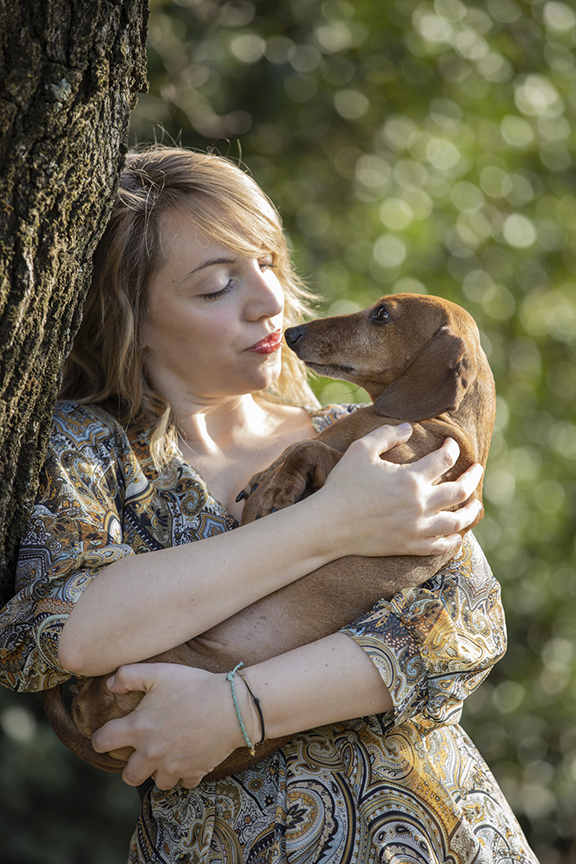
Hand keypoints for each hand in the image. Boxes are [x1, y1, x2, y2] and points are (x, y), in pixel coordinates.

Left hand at [91, 663, 253, 789]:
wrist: (232, 705)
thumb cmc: (194, 685)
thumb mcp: (159, 672)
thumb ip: (128, 675)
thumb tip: (110, 684)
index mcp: (138, 728)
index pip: (103, 742)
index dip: (100, 738)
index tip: (107, 735)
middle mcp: (151, 753)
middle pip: (128, 775)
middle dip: (130, 764)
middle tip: (141, 750)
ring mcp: (173, 766)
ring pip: (156, 782)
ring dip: (158, 771)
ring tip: (165, 755)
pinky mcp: (194, 772)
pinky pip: (184, 782)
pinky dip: (184, 774)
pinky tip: (188, 758)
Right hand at [314, 424, 482, 558]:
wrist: (329, 525)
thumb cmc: (343, 485)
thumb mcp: (361, 450)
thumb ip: (387, 434)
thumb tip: (409, 427)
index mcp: (410, 478)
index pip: (444, 460)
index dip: (452, 448)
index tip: (451, 444)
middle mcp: (419, 504)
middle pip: (460, 491)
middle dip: (472, 477)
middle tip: (476, 469)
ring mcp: (417, 528)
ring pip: (457, 521)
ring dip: (470, 511)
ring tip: (475, 504)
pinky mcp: (409, 546)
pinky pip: (441, 546)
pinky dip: (453, 539)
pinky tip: (456, 534)